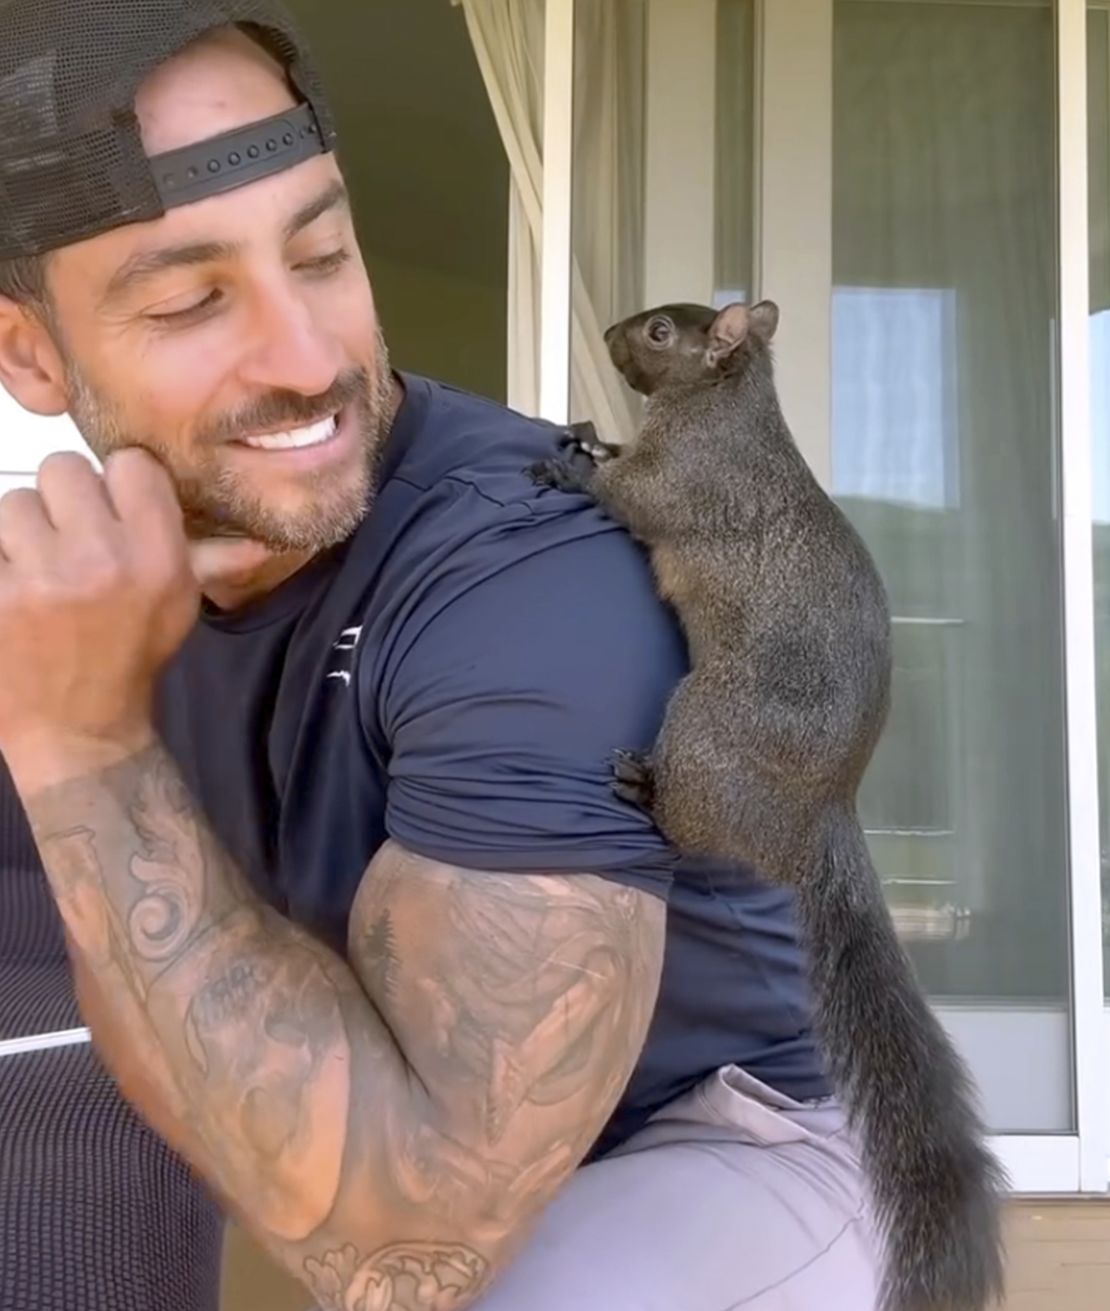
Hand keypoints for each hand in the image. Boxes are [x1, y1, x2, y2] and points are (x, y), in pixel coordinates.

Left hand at [0, 449, 199, 767]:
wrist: (77, 730)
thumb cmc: (132, 658)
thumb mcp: (180, 607)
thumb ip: (211, 559)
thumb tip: (268, 538)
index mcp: (157, 557)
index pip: (129, 464)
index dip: (118, 483)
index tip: (114, 510)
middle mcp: (103, 560)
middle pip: (62, 469)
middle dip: (63, 502)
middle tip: (68, 541)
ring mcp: (40, 578)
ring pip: (15, 502)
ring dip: (22, 532)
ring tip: (37, 570)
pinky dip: (0, 565)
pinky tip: (15, 594)